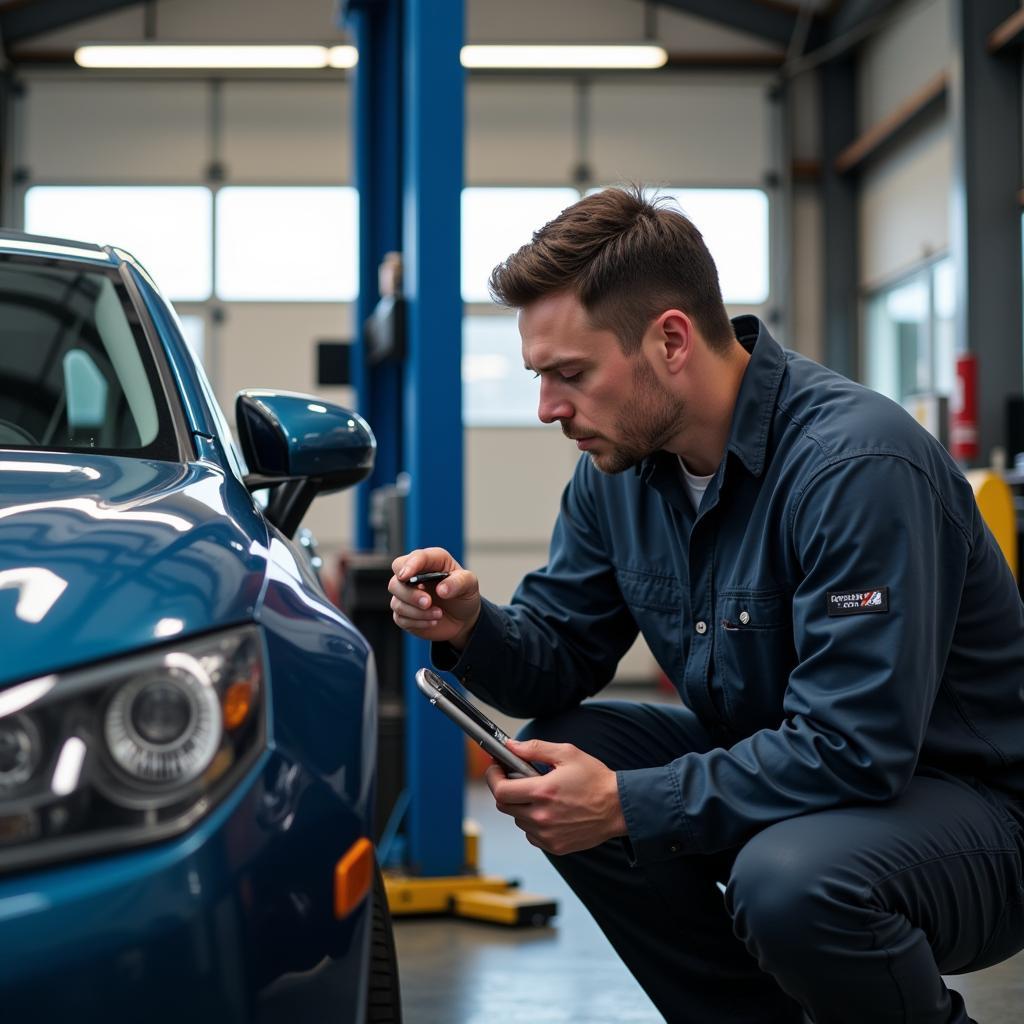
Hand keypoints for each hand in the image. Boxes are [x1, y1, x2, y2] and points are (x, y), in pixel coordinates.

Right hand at [388, 547, 481, 648]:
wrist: (463, 618)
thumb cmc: (464, 595)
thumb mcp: (470, 584)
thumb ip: (459, 582)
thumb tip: (442, 589)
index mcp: (431, 561)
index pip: (413, 558)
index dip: (409, 565)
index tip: (406, 576)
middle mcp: (414, 576)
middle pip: (396, 582)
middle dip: (410, 594)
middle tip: (428, 602)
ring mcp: (406, 595)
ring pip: (397, 602)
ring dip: (418, 612)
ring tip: (439, 614)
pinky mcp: (404, 613)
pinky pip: (401, 619)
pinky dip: (418, 622)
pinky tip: (434, 621)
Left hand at [485, 739, 626, 855]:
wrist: (619, 808)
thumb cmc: (595, 779)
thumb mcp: (567, 754)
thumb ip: (535, 748)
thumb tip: (511, 745)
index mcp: (543, 792)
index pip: (500, 791)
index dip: (493, 778)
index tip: (495, 768)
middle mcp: (542, 817)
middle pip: (504, 806)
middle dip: (506, 790)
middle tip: (516, 778)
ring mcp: (547, 835)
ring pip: (517, 820)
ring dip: (521, 806)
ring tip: (539, 795)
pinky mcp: (554, 846)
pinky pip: (531, 834)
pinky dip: (533, 822)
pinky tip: (548, 811)